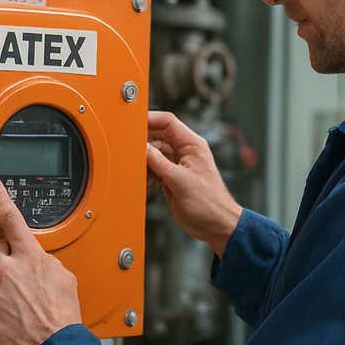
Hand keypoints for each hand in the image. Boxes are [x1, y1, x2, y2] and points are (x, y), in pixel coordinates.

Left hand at [0, 178, 82, 344]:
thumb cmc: (62, 317)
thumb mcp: (64, 279)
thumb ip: (45, 263)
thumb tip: (37, 261)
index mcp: (30, 257)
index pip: (12, 220)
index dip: (0, 199)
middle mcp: (8, 270)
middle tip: (12, 276)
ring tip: (10, 300)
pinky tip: (2, 312)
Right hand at [147, 110, 242, 255]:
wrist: (215, 225)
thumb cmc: (208, 202)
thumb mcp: (179, 180)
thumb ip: (158, 162)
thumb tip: (142, 147)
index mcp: (191, 145)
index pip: (168, 122)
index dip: (150, 118)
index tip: (133, 122)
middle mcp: (184, 152)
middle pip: (158, 137)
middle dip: (143, 142)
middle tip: (130, 149)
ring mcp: (177, 165)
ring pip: (153, 154)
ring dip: (143, 160)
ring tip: (138, 170)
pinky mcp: (171, 178)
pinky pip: (153, 169)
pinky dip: (146, 173)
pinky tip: (144, 180)